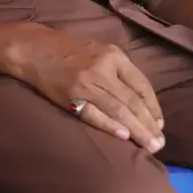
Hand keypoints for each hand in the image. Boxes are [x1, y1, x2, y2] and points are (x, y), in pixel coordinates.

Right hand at [11, 28, 165, 152]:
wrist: (32, 47)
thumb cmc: (67, 49)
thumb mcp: (99, 50)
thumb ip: (119, 70)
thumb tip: (141, 101)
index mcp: (113, 55)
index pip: (142, 85)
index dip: (153, 108)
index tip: (160, 125)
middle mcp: (102, 68)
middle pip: (132, 102)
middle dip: (149, 125)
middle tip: (159, 143)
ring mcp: (85, 83)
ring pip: (118, 111)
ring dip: (136, 131)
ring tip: (148, 145)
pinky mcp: (69, 96)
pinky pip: (93, 115)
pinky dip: (110, 126)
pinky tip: (123, 136)